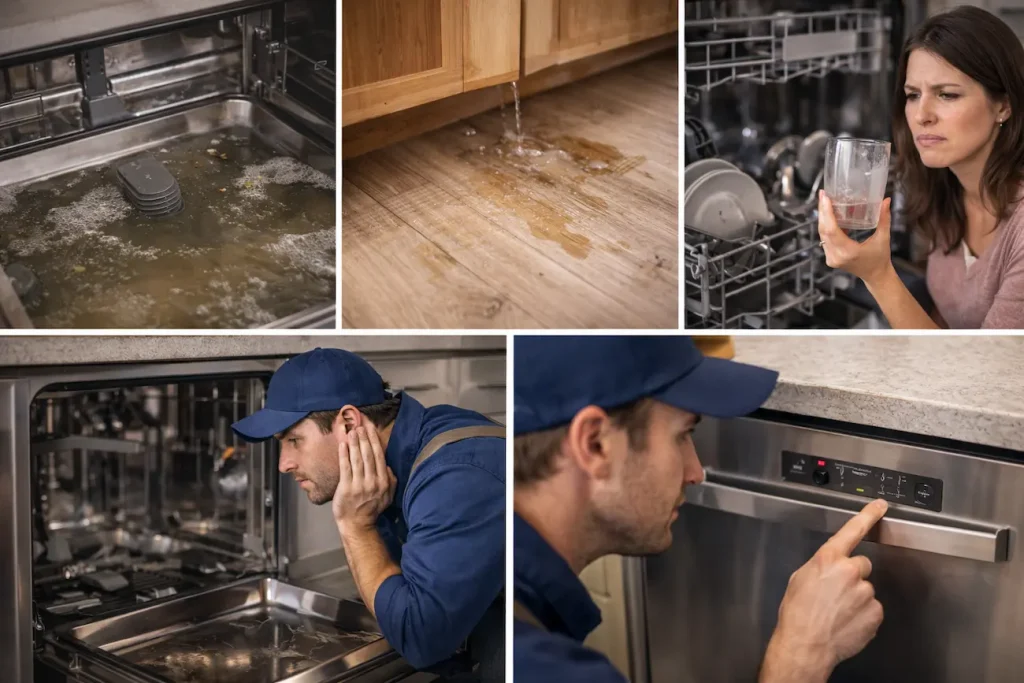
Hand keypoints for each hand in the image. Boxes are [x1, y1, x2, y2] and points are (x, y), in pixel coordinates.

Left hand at [332, 424, 396, 529]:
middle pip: (368, 455)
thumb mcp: (388, 496)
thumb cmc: (372, 509)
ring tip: (351, 431)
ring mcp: (359, 485)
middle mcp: (372, 482)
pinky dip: (344, 455)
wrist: (357, 524)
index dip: (375, 441)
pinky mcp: (346, 488)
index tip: (370, 429)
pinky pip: (345, 468)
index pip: (380, 457)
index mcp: (383, 481)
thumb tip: (388, 466)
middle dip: (364, 439)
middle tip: (360, 426)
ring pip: (357, 460)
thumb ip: (391, 480)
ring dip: (354, 444)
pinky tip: (342, 445)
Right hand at [761, 499, 887, 682]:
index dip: (868, 515)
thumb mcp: (799, 579)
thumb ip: (820, 566)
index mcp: (828, 559)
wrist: (805, 645)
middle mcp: (850, 572)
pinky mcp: (875, 613)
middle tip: (835, 593)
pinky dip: (862, 614)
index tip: (881, 505)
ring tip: (837, 612)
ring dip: (856, 597)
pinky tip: (846, 622)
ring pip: (866, 589)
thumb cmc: (797, 613)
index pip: (852, 531)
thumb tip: (830, 567)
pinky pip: (872, 608)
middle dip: (851, 575)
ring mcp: (865, 593)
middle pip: (861, 565)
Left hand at [818, 191, 894, 285]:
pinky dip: (826, 227)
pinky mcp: (830, 258)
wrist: (875, 276)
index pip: (831, 230)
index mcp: (848, 251)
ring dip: (823, 218)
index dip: (826, 213)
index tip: (825, 198)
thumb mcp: (884, 238)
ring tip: (824, 202)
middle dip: (822, 211)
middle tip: (823, 194)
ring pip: (822, 235)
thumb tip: (886, 200)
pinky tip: (829, 215)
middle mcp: (836, 256)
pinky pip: (825, 239)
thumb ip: (884, 219)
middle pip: (823, 230)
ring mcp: (831, 258)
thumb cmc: (881, 258)